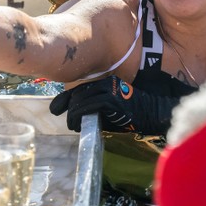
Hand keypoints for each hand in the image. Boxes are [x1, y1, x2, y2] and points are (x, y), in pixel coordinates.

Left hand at [49, 75, 178, 134]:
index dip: (65, 97)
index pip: (80, 88)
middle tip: (59, 115)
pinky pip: (90, 106)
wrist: (150, 113)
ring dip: (72, 113)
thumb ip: (94, 109)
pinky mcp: (111, 99)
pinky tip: (76, 123)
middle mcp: (105, 83)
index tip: (55, 108)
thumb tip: (76, 117)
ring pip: (82, 99)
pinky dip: (80, 115)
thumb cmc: (130, 115)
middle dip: (66, 104)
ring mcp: (108, 90)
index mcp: (104, 83)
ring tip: (70, 123)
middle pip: (78, 92)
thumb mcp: (109, 110)